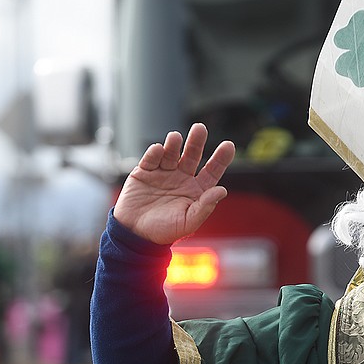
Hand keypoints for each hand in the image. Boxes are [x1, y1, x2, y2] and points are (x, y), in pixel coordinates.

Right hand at [113, 123, 235, 244]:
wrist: (135, 234)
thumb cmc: (164, 231)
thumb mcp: (189, 222)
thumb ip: (205, 206)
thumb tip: (222, 190)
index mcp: (196, 190)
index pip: (212, 171)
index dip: (221, 158)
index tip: (229, 145)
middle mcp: (182, 178)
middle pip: (192, 155)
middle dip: (196, 142)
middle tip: (200, 128)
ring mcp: (163, 173)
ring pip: (171, 153)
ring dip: (173, 144)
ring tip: (175, 137)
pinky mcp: (144, 172)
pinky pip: (151, 159)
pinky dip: (154, 153)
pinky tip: (158, 149)